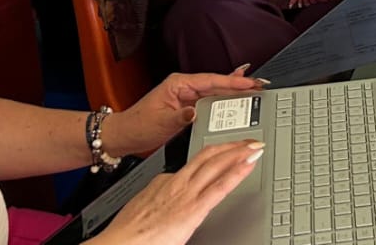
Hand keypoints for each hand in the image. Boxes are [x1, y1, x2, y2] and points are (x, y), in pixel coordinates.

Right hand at [94, 140, 262, 244]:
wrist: (120, 243)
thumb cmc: (127, 234)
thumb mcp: (144, 209)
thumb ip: (159, 202)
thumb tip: (167, 208)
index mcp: (164, 182)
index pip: (192, 165)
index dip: (213, 158)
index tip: (224, 155)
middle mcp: (176, 182)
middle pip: (208, 156)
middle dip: (231, 146)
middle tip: (249, 140)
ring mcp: (186, 193)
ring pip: (217, 164)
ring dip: (239, 152)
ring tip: (256, 146)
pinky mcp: (194, 209)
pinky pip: (220, 186)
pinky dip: (237, 172)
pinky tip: (250, 164)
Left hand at [107, 68, 266, 155]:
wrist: (125, 135)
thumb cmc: (139, 126)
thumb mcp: (161, 123)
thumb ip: (181, 117)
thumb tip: (196, 112)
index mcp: (178, 84)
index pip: (210, 81)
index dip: (231, 82)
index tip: (248, 82)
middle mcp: (184, 87)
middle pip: (217, 83)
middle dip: (239, 84)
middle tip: (260, 84)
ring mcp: (187, 96)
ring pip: (216, 91)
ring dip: (235, 90)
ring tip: (255, 87)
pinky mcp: (188, 106)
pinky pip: (210, 100)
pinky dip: (224, 97)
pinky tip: (236, 92)